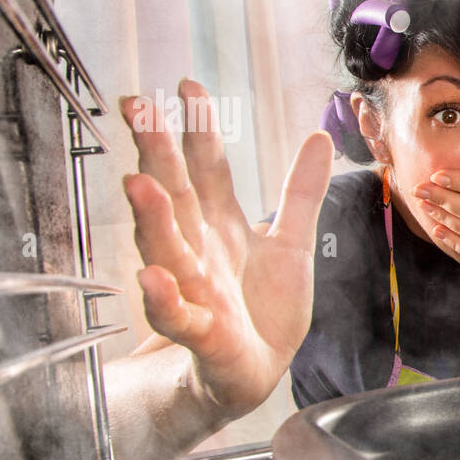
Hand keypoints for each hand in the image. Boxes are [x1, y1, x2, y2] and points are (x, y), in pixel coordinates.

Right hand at [118, 79, 332, 419]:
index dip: (197, 129)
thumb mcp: (291, 244)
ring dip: (152, 217)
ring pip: (167, 249)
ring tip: (139, 181)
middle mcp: (199, 252)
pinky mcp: (200, 334)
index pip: (205, 169)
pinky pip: (176, 315)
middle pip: (175, 196)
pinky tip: (154, 277)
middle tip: (140, 109)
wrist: (255, 373)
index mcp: (220, 227)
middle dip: (157, 154)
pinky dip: (164, 298)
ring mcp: (193, 291)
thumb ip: (300, 192)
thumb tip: (320, 136)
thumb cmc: (263, 310)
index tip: (187, 87)